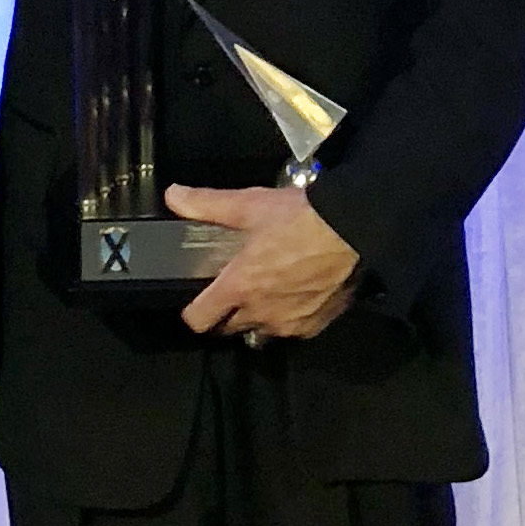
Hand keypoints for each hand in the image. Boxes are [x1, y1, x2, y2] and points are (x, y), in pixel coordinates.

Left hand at [169, 179, 361, 339]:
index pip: (199, 320)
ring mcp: (288, 324)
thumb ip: (207, 204)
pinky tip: (295, 292)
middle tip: (234, 288)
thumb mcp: (248, 205)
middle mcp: (260, 314)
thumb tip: (173, 195)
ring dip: (258, 315)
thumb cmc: (297, 218)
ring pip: (261, 330)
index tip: (196, 298)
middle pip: (229, 328)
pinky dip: (288, 316)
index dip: (193, 311)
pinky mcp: (314, 326)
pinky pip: (291, 329)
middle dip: (226, 312)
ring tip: (267, 288)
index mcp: (239, 288)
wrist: (351, 231)